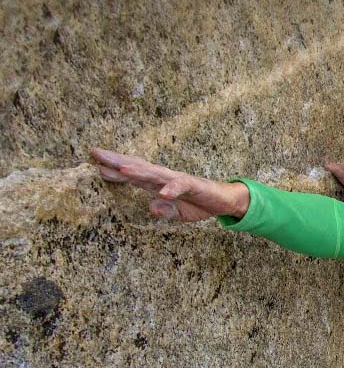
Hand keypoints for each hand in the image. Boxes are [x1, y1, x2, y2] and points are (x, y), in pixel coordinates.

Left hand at [90, 148, 248, 221]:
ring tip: (122, 169)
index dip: (114, 169)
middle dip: (117, 161)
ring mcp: (178, 180)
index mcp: (158, 184)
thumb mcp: (177, 213)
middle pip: (137, 167)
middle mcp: (164, 178)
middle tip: (96, 153)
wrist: (224, 201)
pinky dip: (172, 189)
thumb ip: (163, 211)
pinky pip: (181, 186)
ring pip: (155, 174)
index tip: (94, 163)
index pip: (132, 175)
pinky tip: (163, 193)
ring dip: (139, 172)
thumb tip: (150, 208)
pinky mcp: (193, 185)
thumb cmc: (199, 204)